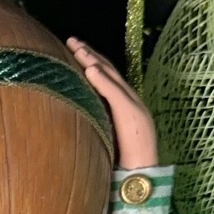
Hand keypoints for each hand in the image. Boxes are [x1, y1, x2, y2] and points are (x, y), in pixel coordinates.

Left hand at [66, 39, 157, 170]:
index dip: (91, 61)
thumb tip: (75, 112)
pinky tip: (90, 69)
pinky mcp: (131, 113)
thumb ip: (94, 120)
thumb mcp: (104, 135)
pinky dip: (102, 80)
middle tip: (71, 40)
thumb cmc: (120, 160)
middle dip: (89, 54)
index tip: (74, 49)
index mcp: (122, 103)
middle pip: (108, 70)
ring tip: (77, 48)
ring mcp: (131, 104)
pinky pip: (114, 93)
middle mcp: (129, 99)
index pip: (106, 75)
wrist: (141, 174)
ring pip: (111, 76)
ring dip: (93, 60)